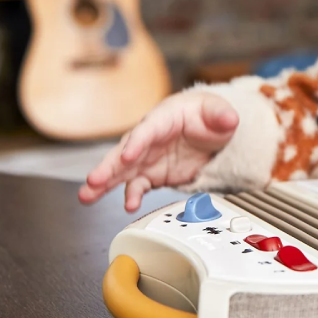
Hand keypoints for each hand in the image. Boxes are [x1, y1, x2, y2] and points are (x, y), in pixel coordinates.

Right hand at [78, 91, 238, 210]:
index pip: (147, 130)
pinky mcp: (152, 174)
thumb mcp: (217, 111)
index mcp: (163, 118)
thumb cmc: (205, 114)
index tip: (128, 155)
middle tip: (93, 180)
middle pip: (124, 151)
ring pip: (122, 171)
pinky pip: (138, 185)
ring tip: (87, 196)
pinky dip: (132, 195)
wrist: (209, 129)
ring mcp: (148, 158)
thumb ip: (222, 115)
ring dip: (105, 183)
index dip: (137, 143)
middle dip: (109, 166)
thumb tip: (230, 119)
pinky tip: (128, 206)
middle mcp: (149, 138)